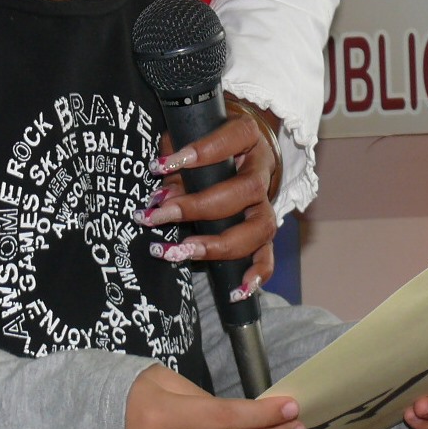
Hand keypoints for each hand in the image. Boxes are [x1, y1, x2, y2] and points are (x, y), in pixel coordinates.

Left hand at [136, 105, 278, 297]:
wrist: (240, 147)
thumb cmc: (208, 142)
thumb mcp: (189, 138)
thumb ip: (175, 163)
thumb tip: (161, 196)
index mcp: (247, 138)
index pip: (232, 140)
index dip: (200, 153)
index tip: (160, 166)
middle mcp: (262, 170)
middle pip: (246, 190)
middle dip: (198, 206)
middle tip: (159, 215)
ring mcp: (266, 202)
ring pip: (260, 226)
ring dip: (218, 243)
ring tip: (181, 252)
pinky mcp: (264, 230)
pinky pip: (268, 255)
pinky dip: (256, 274)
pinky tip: (236, 291)